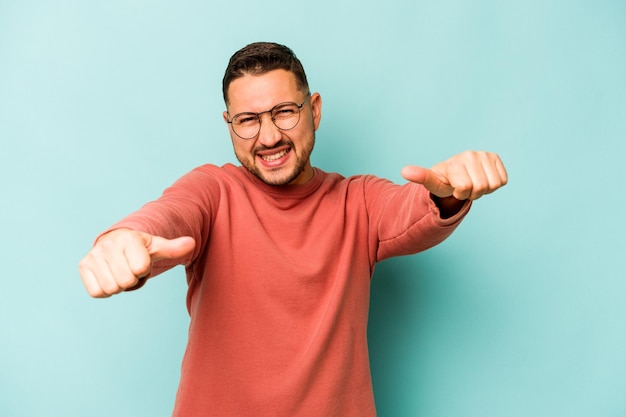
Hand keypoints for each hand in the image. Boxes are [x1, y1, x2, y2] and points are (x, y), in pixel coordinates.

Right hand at [78, 229, 195, 297]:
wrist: (117, 242)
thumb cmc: (141, 248)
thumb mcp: (158, 247)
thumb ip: (174, 248)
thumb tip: (192, 243)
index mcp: (129, 238)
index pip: (140, 269)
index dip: (143, 269)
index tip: (141, 261)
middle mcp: (109, 244)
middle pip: (126, 281)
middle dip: (131, 278)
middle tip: (130, 267)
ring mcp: (94, 255)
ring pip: (111, 288)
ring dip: (119, 285)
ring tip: (120, 271)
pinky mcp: (83, 265)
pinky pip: (97, 292)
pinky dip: (105, 290)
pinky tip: (109, 276)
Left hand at [401, 150, 507, 200]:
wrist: (455, 173)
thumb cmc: (445, 180)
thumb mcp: (433, 182)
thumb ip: (421, 177)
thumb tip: (404, 171)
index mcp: (456, 162)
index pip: (465, 189)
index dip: (460, 193)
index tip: (453, 187)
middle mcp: (471, 154)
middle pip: (481, 188)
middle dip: (472, 192)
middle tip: (464, 185)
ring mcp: (484, 154)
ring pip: (493, 185)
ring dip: (484, 189)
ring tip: (472, 182)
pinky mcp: (495, 157)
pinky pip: (502, 180)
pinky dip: (494, 184)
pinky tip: (483, 178)